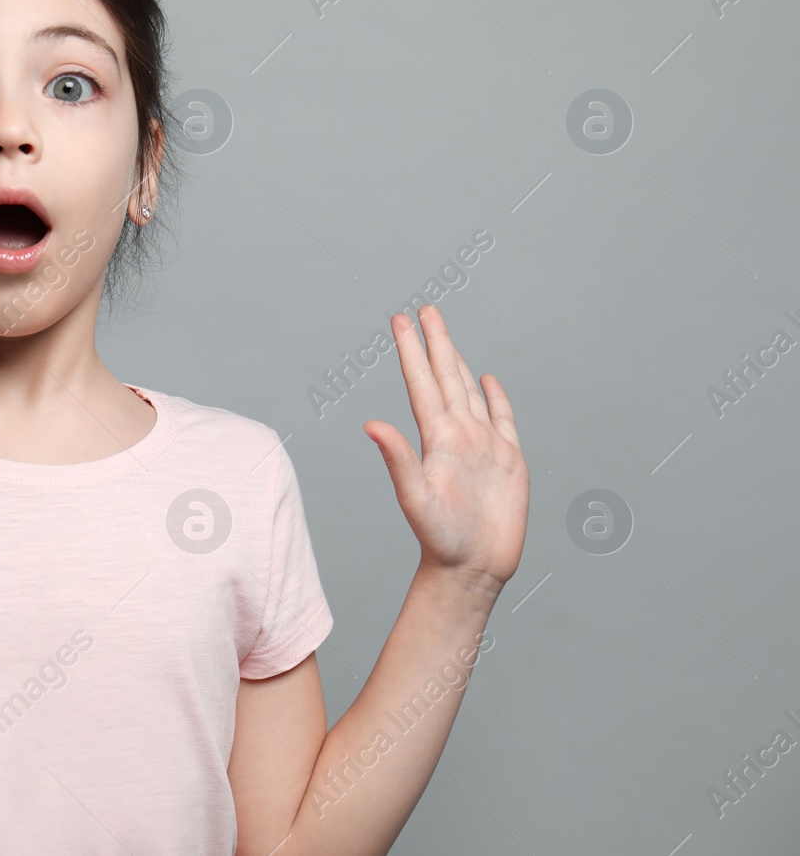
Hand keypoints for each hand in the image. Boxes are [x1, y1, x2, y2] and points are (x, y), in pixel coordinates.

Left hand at [362, 304, 527, 591]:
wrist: (472, 568)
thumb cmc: (440, 538)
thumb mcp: (415, 496)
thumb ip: (396, 458)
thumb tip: (369, 424)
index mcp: (436, 438)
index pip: (421, 383)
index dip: (412, 351)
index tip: (400, 319)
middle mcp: (458, 435)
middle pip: (445, 377)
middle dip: (435, 342)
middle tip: (424, 309)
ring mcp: (483, 445)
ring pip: (469, 391)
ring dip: (458, 361)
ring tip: (446, 335)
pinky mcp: (508, 460)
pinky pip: (502, 418)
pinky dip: (495, 396)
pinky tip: (487, 379)